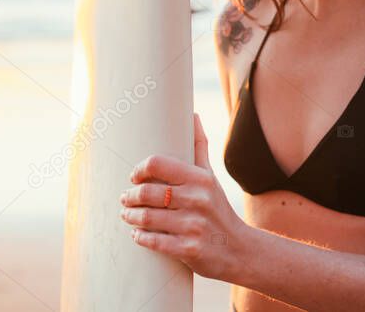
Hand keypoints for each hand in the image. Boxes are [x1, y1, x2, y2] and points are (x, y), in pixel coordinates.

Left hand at [120, 112, 249, 280]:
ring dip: (130, 216)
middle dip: (130, 196)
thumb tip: (193, 115)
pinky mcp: (188, 249)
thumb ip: (199, 147)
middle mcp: (197, 200)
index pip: (157, 163)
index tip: (134, 177)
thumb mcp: (211, 177)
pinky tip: (137, 234)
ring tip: (127, 214)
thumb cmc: (219, 209)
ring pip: (146, 217)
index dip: (139, 169)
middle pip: (147, 192)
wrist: (239, 249)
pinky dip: (140, 237)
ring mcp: (193, 225)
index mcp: (200, 179)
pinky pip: (153, 241)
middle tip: (125, 198)